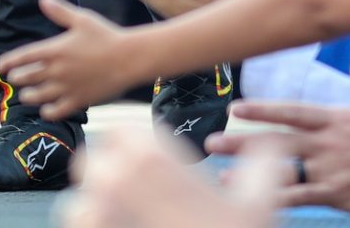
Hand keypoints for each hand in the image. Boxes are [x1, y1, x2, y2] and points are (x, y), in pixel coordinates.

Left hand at [0, 0, 140, 119]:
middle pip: (27, 78)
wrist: (129, 58)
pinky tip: (47, 109)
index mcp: (55, 50)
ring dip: (29, 96)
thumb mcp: (82, 19)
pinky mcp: (78, 101)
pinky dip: (48, 111)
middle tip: (15, 79)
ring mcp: (66, 88)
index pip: (23, 57)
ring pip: (37, 96)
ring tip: (27, 95)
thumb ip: (60, 11)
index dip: (9, 62)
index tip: (0, 66)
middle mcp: (57, 70)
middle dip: (18, 79)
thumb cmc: (106, 35)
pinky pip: (56, 111)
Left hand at [63, 126, 279, 227]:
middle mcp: (114, 182)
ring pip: (79, 203)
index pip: (119, 131)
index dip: (132, 145)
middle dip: (109, 175)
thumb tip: (269, 145)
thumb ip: (263, 164)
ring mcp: (95, 218)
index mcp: (151, 159)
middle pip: (93, 163)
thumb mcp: (258, 204)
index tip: (148, 164)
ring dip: (96, 211)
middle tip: (137, 196)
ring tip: (127, 224)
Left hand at [209, 41, 349, 213]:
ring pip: (284, 171)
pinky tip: (257, 205)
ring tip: (220, 179)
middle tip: (210, 143)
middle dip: (241, 142)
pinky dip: (279, 200)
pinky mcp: (342, 195)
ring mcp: (333, 169)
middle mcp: (329, 142)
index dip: (261, 110)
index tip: (235, 108)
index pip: (291, 111)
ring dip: (250, 175)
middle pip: (276, 141)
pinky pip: (304, 198)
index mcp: (336, 119)